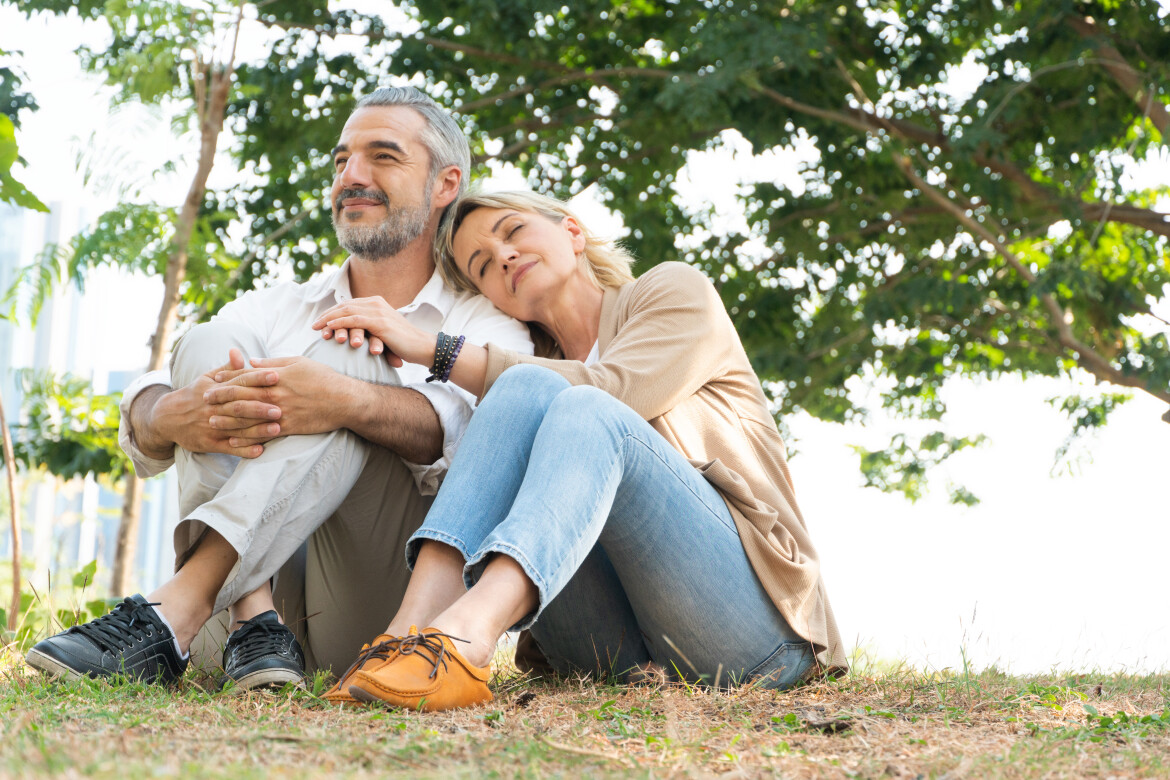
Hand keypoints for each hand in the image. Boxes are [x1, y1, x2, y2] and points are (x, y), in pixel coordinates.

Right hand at [141, 350, 281, 458]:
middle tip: (281, 407)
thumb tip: (238, 351)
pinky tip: (259, 451)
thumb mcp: (207, 379)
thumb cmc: (194, 395)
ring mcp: (211, 426)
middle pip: (239, 406)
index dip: (257, 378)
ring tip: (277, 428)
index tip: (276, 375)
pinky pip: (228, 448)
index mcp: (216, 389)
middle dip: (260, 407)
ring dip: (257, 429)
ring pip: (236, 428)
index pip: (239, 382)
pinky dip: (243, 450)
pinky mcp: (209, 443)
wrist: (167, 418)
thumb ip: (227, 369)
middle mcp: (214, 407)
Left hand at [205, 356, 352, 437]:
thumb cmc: (323, 378)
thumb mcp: (298, 362)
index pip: (245, 376)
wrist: (344, 400)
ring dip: (227, 419)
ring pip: (247, 417)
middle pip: (240, 397)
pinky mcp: (287, 428)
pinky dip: (246, 439)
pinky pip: (261, 435)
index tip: (213, 380)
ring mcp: (280, 413)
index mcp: (275, 376)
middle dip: (220, 399)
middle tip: (204, 401)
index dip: (227, 378)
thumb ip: (272, 362)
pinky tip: (233, 441)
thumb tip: (252, 361)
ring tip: (212, 421)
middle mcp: (274, 394)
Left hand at [312, 297, 433, 367]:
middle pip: (344, 305)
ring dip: (329, 319)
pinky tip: (330, 329)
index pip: (349, 305)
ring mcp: (378, 311)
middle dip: (327, 315)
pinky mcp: (380, 322)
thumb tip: (354, 335)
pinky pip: (354, 320)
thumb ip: (370, 328)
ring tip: (317, 328)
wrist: (422, 347)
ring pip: (346, 311)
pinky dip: (340, 323)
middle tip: (314, 325)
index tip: (320, 323)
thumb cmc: (404, 343)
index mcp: (376, 303)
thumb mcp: (383, 331)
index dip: (332, 313)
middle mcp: (376, 303)